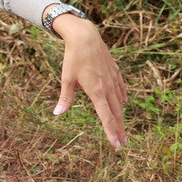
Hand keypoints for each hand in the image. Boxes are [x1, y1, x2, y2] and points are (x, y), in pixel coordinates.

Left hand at [51, 15, 126, 147]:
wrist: (85, 37)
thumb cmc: (73, 58)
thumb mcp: (66, 78)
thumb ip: (65, 98)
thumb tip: (57, 113)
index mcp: (96, 91)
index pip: (106, 117)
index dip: (111, 132)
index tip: (116, 144)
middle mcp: (107, 87)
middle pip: (116, 113)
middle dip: (119, 129)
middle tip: (123, 143)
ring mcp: (113, 79)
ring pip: (120, 102)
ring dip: (122, 116)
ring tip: (123, 128)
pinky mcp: (114, 71)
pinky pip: (121, 88)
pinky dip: (122, 98)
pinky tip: (124, 103)